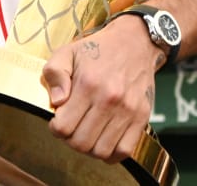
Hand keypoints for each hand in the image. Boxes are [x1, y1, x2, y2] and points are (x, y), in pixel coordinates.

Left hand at [41, 20, 162, 163]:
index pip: (63, 127)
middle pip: (81, 143)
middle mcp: (109, 99)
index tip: (58, 120)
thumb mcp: (67, 52)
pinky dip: (111, 154)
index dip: (56, 128)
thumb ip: (54, 74)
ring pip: (101, 151)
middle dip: (70, 139)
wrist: (134, 42)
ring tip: (87, 133)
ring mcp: (128, 110)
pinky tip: (103, 141)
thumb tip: (57, 102)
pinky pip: (124, 151)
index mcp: (87, 84)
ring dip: (89, 148)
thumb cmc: (97, 50)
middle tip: (72, 127)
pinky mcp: (142, 117)